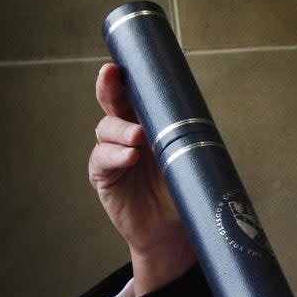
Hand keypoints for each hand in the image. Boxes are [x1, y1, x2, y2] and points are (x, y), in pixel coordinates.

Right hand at [90, 63, 195, 295]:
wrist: (175, 230)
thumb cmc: (183, 190)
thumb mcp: (188, 157)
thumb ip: (185, 134)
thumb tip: (193, 109)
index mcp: (147, 124)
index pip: (132, 97)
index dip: (123, 80)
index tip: (119, 65)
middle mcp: (126, 134)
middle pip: (112, 105)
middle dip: (110, 88)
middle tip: (113, 77)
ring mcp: (113, 154)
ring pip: (106, 130)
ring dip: (121, 130)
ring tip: (138, 137)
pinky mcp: (105, 176)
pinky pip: (103, 160)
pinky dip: (115, 156)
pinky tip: (129, 156)